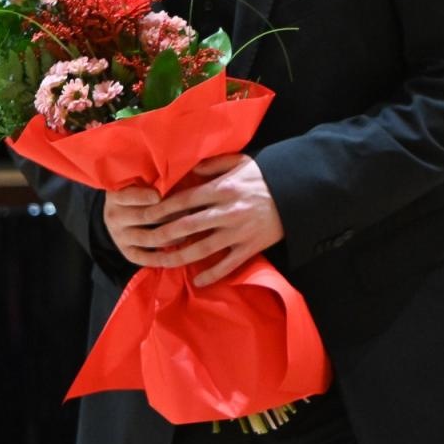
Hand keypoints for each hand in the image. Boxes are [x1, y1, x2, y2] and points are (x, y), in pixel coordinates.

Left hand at [100, 154, 283, 286]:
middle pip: (187, 226)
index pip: (184, 200)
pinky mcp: (250, 248)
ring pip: (203, 249)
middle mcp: (226, 212)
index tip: (146, 215)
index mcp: (222, 189)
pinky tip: (197, 282)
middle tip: (146, 241)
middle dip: (164, 235)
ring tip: (163, 262)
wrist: (297, 193)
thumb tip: (189, 172)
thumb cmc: (265, 176)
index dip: (162, 209)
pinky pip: (228, 265)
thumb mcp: (240, 161)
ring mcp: (238, 232)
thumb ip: (213, 165)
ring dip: (180, 257)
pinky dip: (212, 275)